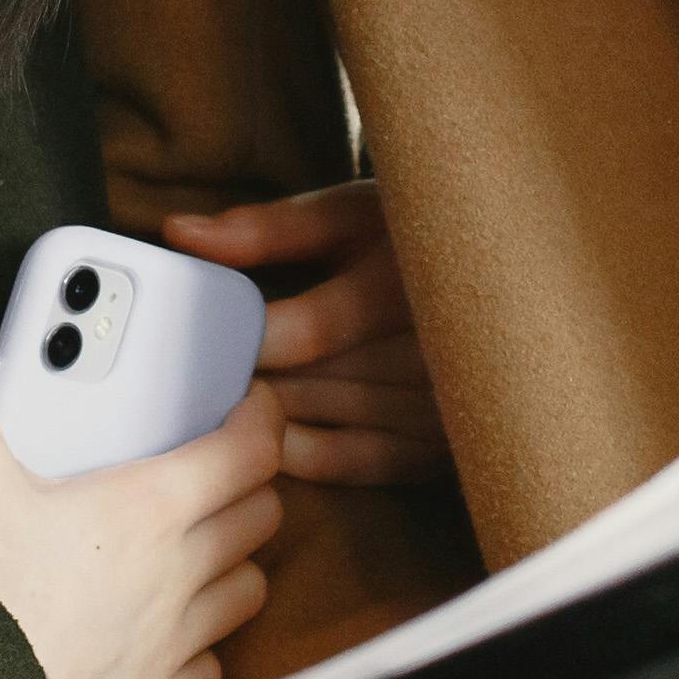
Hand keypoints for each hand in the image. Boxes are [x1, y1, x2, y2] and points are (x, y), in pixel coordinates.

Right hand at [0, 281, 281, 678]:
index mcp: (148, 509)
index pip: (252, 447)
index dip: (259, 413)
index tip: (247, 394)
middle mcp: (178, 577)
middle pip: (261, 513)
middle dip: (247, 479)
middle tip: (208, 457)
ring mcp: (171, 644)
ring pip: (247, 587)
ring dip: (231, 556)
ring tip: (189, 535)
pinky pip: (210, 663)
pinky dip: (201, 636)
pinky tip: (159, 621)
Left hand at [168, 181, 450, 486]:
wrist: (498, 276)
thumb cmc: (407, 237)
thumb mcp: (345, 216)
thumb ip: (265, 229)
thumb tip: (179, 232)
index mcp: (402, 285)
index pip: (305, 331)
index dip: (243, 339)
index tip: (196, 335)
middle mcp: (428, 352)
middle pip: (307, 382)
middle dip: (242, 377)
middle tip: (184, 376)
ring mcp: (434, 404)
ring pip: (324, 422)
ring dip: (265, 416)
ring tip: (216, 399)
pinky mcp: (437, 442)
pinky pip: (357, 463)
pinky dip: (303, 455)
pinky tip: (268, 436)